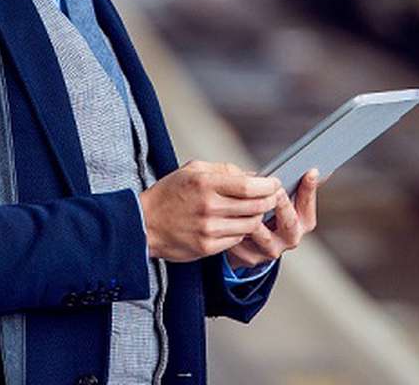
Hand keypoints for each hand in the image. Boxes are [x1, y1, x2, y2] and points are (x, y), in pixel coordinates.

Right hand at [138, 160, 281, 261]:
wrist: (144, 224)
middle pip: (254, 207)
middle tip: (271, 196)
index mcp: (204, 184)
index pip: (247, 186)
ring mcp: (208, 230)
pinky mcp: (207, 248)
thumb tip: (253, 176)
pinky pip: (237, 240)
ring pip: (249, 225)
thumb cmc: (169, 193)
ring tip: (255, 209)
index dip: (267, 185)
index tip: (274, 183)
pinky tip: (237, 223)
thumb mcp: (192, 170)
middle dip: (268, 201)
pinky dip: (242, 231)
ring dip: (257, 217)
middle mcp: (208, 207)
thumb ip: (223, 170)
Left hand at [225, 168, 318, 269]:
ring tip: (245, 203)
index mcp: (301, 222)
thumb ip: (284, 184)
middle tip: (278, 190)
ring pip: (263, 235)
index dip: (310, 189)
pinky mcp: (250, 257)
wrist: (246, 243)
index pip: (307, 205)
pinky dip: (234, 228)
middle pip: (290, 223)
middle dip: (283, 205)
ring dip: (254, 218)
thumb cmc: (265, 210)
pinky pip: (242, 242)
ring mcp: (270, 250)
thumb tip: (301, 164)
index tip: (310, 171)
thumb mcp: (278, 196)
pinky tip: (226, 217)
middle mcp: (290, 238)